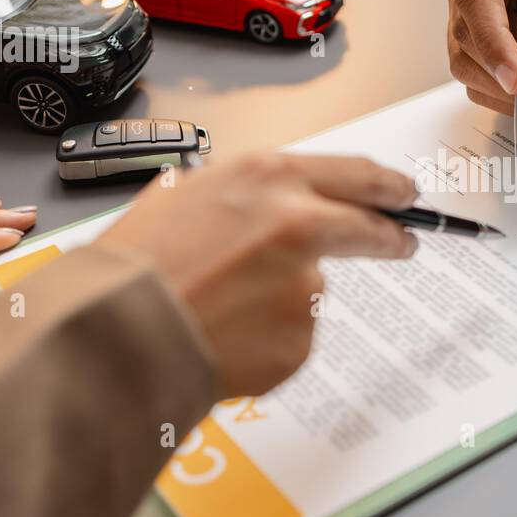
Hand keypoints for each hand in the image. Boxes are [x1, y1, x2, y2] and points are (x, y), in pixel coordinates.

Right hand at [99, 153, 417, 398]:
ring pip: (311, 290)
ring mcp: (305, 287)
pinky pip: (291, 337)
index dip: (386, 187)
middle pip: (368, 229)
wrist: (111, 331)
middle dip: (389, 236)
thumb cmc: (134, 263)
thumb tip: (271, 203)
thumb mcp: (186, 193)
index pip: (355, 176)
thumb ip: (245, 196)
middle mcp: (299, 224)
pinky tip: (222, 337)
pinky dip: (265, 340)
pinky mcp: (300, 340)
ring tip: (218, 308)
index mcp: (269, 179)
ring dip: (281, 299)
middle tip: (401, 243)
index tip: (405, 195)